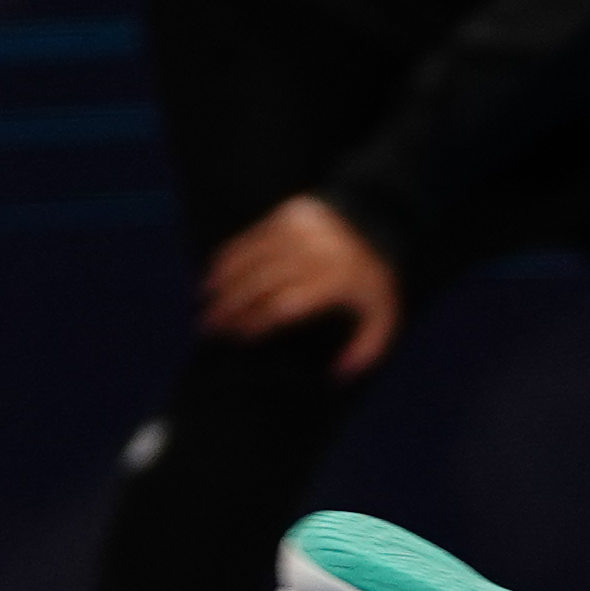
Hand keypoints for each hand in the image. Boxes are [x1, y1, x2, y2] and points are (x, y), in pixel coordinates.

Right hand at [197, 193, 405, 370]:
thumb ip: (366, 348)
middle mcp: (313, 253)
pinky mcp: (287, 215)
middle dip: (231, 308)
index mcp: (335, 280)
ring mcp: (298, 231)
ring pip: (250, 259)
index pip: (285, 304)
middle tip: (210, 328)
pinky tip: (213, 276)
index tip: (240, 338)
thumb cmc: (374, 279)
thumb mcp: (384, 315)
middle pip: (261, 283)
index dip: (258, 322)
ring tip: (205, 306)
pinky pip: (250, 237)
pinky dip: (228, 258)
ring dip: (223, 284)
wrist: (379, 218)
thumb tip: (336, 375)